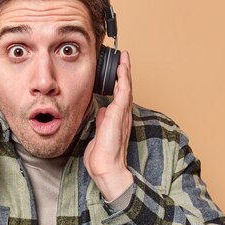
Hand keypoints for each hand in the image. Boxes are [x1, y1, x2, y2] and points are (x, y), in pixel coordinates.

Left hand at [83, 50, 133, 201]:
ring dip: (125, 71)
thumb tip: (102, 112)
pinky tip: (122, 66)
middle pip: (125, 89)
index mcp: (116, 120)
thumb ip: (102, 122)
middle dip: (124, 73)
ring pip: (126, 87)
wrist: (106, 168)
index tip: (117, 72)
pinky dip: (123, 77)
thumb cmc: (102, 158)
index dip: (118, 84)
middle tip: (123, 58)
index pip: (118, 98)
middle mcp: (122, 115)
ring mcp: (122, 114)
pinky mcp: (119, 114)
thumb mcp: (98, 135)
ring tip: (124, 57)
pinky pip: (124, 91)